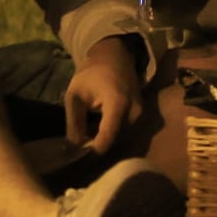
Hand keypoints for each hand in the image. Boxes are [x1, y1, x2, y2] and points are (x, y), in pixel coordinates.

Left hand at [63, 36, 144, 153]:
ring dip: (104, 143)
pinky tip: (97, 135)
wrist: (114, 56)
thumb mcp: (75, 96)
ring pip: (121, 139)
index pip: (107, 139)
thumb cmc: (92, 73)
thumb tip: (72, 151)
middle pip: (115, 142)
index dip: (92, 153)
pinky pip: (127, 133)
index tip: (77, 161)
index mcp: (118, 103)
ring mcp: (142, 114)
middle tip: (77, 154)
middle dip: (97, 150)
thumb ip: (74, 124)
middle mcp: (136, 112)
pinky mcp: (143, 116)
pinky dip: (112, 136)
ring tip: (86, 143)